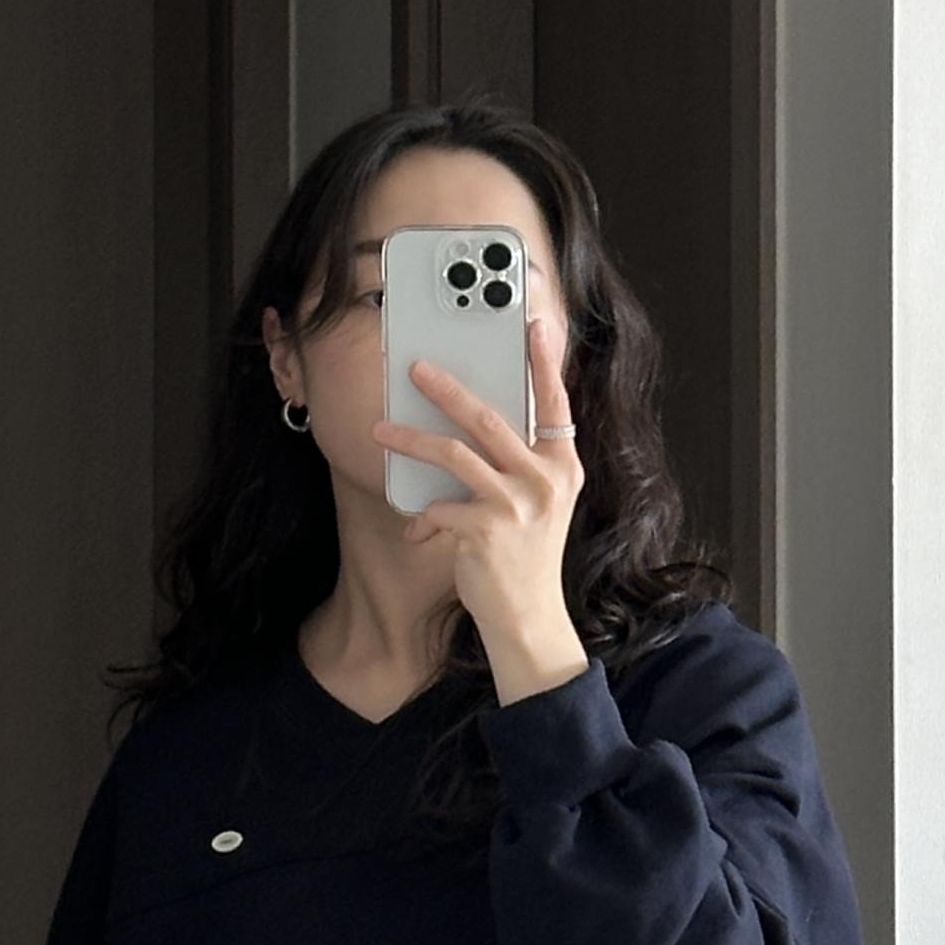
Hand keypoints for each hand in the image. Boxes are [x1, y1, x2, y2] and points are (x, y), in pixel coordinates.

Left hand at [371, 308, 583, 649]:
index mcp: (562, 467)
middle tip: (416, 367)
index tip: (533, 326)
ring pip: (454, 454)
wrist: (529, 619)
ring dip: (412, 440)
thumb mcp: (537, 507)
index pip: (555, 404)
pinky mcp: (486, 530)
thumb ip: (518, 467)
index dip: (543, 364)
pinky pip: (439, 507)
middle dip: (447, 389)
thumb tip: (471, 427)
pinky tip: (417, 531)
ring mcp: (517, 505)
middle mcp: (545, 480)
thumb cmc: (525, 560)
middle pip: (489, 418)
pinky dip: (423, 517)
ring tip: (382, 429)